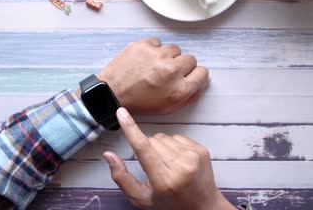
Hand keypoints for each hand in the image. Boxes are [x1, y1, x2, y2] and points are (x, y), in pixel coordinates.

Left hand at [97, 37, 208, 113]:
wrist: (112, 93)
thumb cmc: (139, 102)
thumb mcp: (168, 108)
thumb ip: (189, 96)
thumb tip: (200, 81)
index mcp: (180, 89)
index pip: (203, 72)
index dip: (195, 75)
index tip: (187, 76)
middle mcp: (172, 70)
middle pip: (191, 59)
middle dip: (181, 66)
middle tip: (168, 72)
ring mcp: (158, 55)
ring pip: (174, 49)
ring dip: (167, 56)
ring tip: (155, 66)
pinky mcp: (144, 45)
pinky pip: (158, 43)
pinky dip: (153, 50)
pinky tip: (145, 60)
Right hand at [103, 108, 235, 209]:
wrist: (203, 207)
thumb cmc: (169, 204)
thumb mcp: (141, 198)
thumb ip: (121, 177)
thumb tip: (108, 154)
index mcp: (164, 181)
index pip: (143, 148)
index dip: (130, 129)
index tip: (121, 112)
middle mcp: (181, 166)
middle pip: (151, 141)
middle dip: (147, 149)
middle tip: (153, 167)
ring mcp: (193, 157)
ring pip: (163, 137)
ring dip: (160, 147)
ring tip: (167, 165)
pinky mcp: (201, 150)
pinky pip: (176, 136)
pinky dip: (172, 146)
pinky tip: (177, 161)